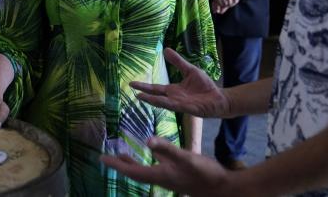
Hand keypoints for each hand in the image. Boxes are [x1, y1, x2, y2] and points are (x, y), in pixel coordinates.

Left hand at [101, 137, 234, 196]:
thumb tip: (147, 140)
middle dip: (120, 165)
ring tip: (121, 156)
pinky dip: (148, 160)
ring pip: (145, 171)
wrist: (224, 188)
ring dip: (132, 164)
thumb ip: (167, 148)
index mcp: (160, 175)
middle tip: (106, 158)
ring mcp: (169, 178)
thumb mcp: (186, 157)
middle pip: (135, 172)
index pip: (132, 170)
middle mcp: (162, 178)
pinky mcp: (177, 175)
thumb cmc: (206, 174)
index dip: (116, 164)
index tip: (102, 159)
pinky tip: (152, 151)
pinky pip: (156, 167)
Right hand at [131, 48, 229, 117]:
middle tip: (131, 90)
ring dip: (151, 100)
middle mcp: (173, 98)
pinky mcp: (186, 108)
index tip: (132, 83)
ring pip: (162, 102)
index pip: (155, 88)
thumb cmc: (205, 86)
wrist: (219, 98)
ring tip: (139, 97)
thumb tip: (166, 49)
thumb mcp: (190, 70)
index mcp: (173, 90)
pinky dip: (164, 103)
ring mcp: (179, 104)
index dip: (144, 86)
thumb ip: (178, 62)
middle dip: (144, 93)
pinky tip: (157, 101)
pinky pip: (173, 105)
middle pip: (155, 95)